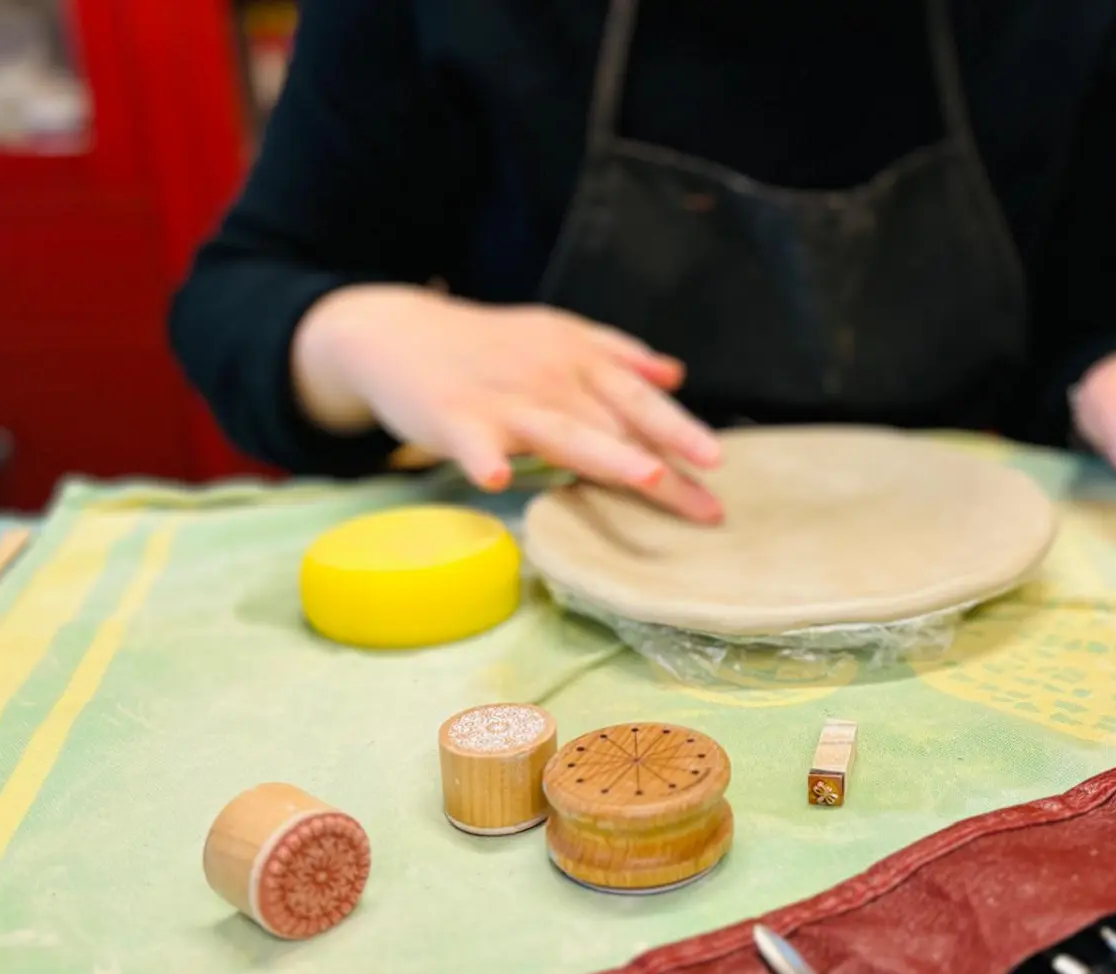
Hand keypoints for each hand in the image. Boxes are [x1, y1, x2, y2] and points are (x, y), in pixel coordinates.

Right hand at [292, 284, 723, 521]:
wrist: (396, 331)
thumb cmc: (487, 346)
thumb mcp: (557, 336)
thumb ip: (618, 356)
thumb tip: (675, 375)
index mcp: (580, 361)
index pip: (641, 403)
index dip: (682, 432)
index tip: (719, 465)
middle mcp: (552, 378)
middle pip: (618, 426)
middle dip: (666, 461)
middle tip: (706, 501)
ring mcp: (504, 400)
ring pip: (565, 431)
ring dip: (608, 455)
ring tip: (648, 478)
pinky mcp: (454, 418)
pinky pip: (471, 441)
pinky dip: (482, 456)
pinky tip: (493, 480)